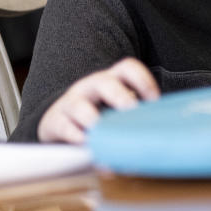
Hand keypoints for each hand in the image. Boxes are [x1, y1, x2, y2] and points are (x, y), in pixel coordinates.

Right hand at [37, 57, 159, 143]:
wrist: (61, 121)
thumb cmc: (100, 115)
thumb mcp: (116, 111)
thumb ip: (133, 119)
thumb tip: (154, 139)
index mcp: (112, 80)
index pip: (128, 68)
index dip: (143, 80)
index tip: (154, 100)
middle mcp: (92, 86)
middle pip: (105, 83)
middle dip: (119, 96)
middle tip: (130, 110)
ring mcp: (72, 102)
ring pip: (79, 105)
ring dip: (92, 117)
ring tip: (102, 129)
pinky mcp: (56, 121)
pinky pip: (63, 125)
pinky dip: (74, 135)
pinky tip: (85, 142)